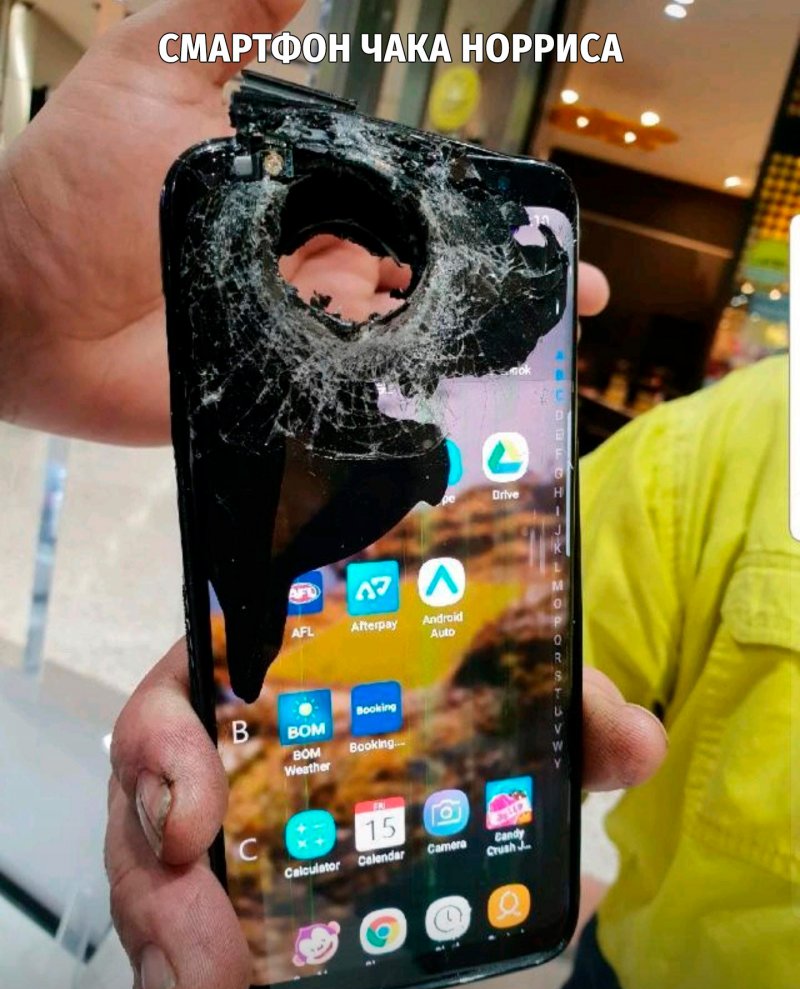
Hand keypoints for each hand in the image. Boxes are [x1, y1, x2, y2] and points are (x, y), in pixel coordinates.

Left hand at [0, 0, 607, 444]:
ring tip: (543, 363)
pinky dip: (407, 406)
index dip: (486, 214)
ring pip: (405, 347)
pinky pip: (353, 403)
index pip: (418, 202)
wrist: (19, 308)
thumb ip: (238, 2)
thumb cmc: (80, 187)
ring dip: (473, 353)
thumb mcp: (162, 68)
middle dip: (504, 292)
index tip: (550, 230)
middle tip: (572, 306)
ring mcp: (301, 339)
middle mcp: (316, 266)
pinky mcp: (280, 401)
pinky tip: (465, 411)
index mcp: (309, 193)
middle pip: (430, 281)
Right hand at [107, 643, 666, 988]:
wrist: (417, 737)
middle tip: (198, 976)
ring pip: (153, 888)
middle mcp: (218, 754)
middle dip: (160, 896)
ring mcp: (212, 831)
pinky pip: (175, 942)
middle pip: (146, 814)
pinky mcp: (218, 899)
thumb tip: (636, 740)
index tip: (190, 819)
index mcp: (259, 681)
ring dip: (167, 961)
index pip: (179, 697)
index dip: (161, 752)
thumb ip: (565, 709)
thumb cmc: (440, 702)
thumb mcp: (500, 702)